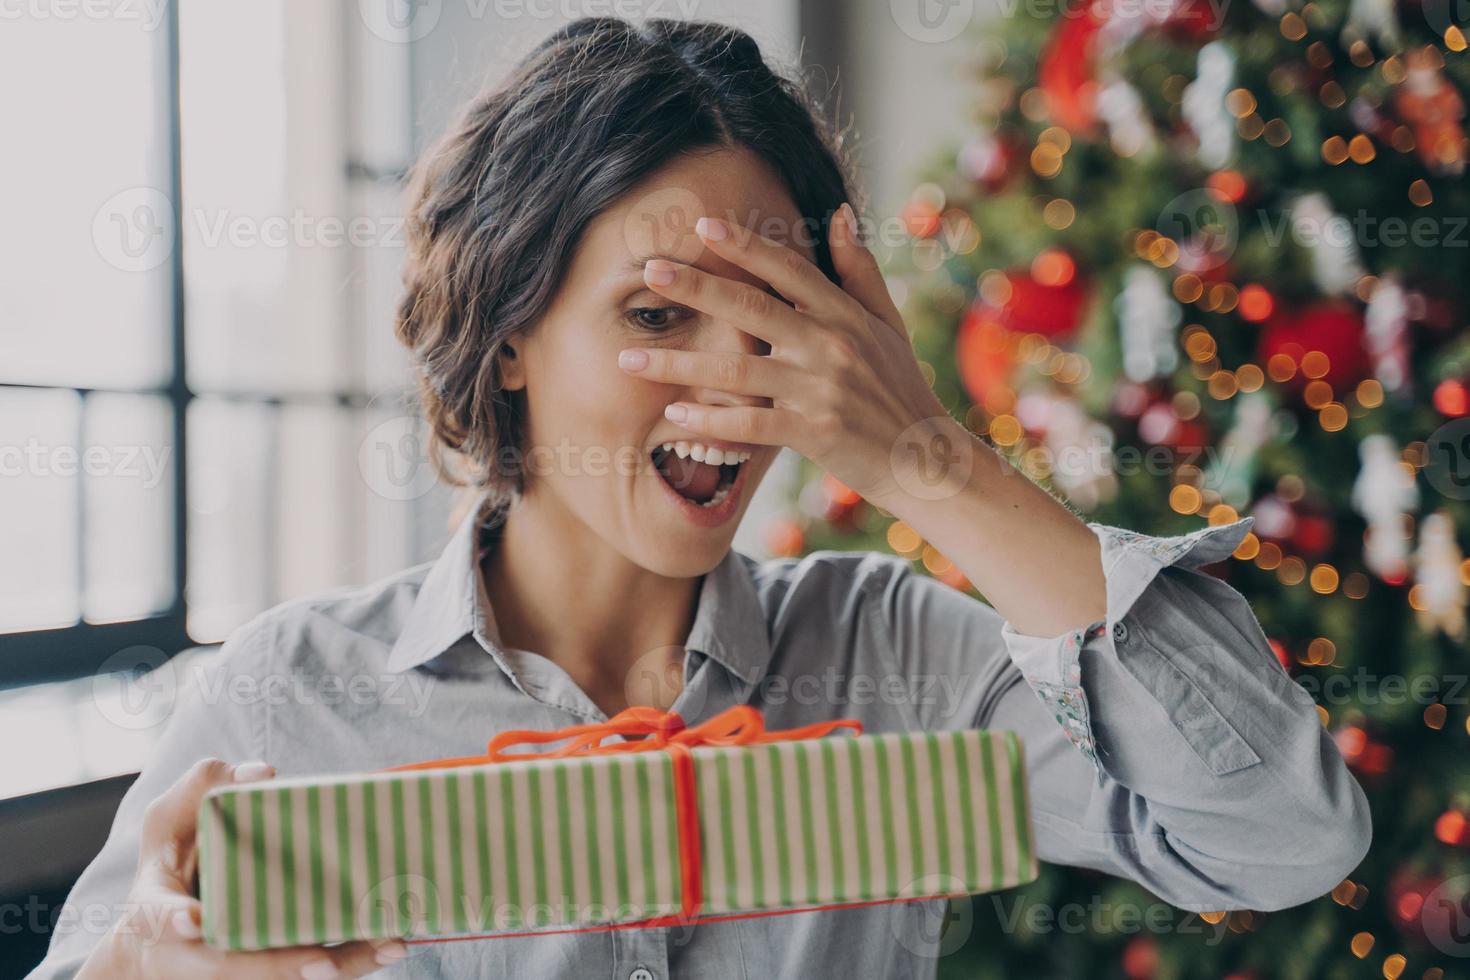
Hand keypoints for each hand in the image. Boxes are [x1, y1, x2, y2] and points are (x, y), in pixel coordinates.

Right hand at [81, 758, 409, 979]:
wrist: (170, 920)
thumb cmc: (175, 860)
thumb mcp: (173, 817)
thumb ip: (206, 786)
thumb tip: (263, 772)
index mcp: (160, 909)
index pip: (161, 918)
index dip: (175, 921)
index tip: (192, 920)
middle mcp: (197, 951)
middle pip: (237, 966)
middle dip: (281, 965)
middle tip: (322, 959)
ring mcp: (235, 965)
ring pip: (287, 975)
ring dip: (340, 964)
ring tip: (388, 944)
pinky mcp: (270, 968)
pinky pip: (313, 970)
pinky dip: (352, 960)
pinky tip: (390, 943)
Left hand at [616, 203, 954, 507]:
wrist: (924, 459)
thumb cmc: (900, 388)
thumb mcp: (887, 323)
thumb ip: (859, 270)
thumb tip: (840, 213)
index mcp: (844, 315)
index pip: (787, 269)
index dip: (744, 245)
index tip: (702, 226)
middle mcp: (829, 346)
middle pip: (751, 307)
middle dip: (696, 287)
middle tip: (650, 270)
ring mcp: (819, 390)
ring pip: (737, 371)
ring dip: (679, 364)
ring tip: (629, 360)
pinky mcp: (813, 433)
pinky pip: (751, 425)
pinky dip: (711, 421)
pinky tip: (673, 414)